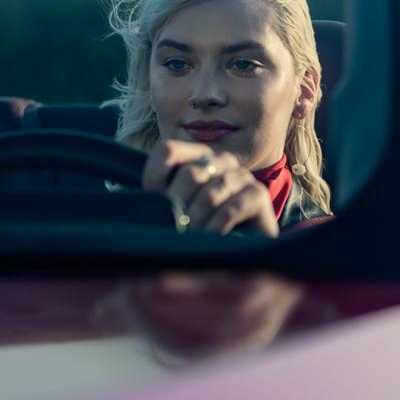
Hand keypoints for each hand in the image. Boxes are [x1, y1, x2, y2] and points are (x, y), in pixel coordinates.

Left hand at [141, 140, 279, 237]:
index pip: (168, 150)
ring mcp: (242, 175)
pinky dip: (214, 229)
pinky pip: (229, 209)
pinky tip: (210, 240)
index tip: (155, 204)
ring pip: (209, 195)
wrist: (245, 249)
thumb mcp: (177, 210)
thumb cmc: (204, 229)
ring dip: (196, 223)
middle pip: (189, 174)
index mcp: (197, 156)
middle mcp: (221, 160)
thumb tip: (141, 201)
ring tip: (192, 240)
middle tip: (176, 230)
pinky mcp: (258, 195)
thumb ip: (161, 198)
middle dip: (179, 207)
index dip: (155, 177)